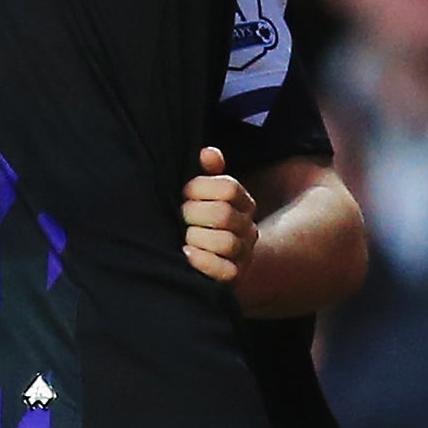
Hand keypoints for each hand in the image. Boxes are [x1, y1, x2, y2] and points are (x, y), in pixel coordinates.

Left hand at [182, 146, 257, 283]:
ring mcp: (244, 252)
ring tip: (184, 236)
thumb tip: (208, 153)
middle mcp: (247, 226)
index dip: (200, 187)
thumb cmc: (198, 214)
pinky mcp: (235, 274)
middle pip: (224, 214)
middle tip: (180, 215)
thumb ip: (206, 170)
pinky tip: (186, 253)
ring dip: (197, 237)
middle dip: (193, 213)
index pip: (229, 188)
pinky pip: (226, 271)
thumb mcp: (201, 189)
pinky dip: (204, 262)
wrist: (206, 253)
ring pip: (227, 243)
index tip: (184, 192)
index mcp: (242, 201)